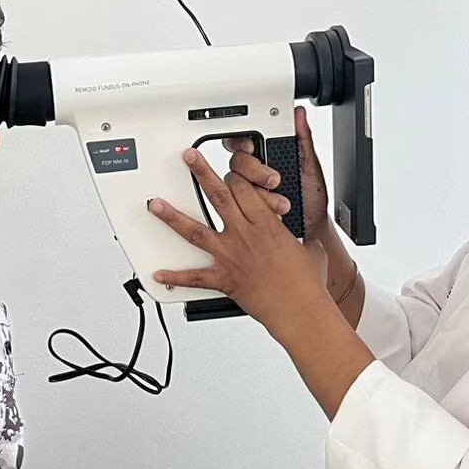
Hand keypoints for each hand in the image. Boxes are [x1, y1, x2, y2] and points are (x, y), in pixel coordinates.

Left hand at [148, 149, 330, 341]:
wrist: (300, 310)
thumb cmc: (308, 283)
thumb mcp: (311, 250)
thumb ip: (304, 239)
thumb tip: (308, 241)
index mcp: (267, 224)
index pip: (245, 188)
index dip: (235, 176)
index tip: (229, 172)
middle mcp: (245, 236)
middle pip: (219, 196)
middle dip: (201, 173)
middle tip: (189, 158)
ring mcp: (231, 257)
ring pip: (196, 231)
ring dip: (173, 217)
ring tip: (156, 205)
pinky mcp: (224, 280)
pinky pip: (195, 277)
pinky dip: (175, 276)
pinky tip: (158, 273)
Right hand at [223, 106, 329, 241]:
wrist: (313, 229)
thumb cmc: (311, 198)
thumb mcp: (310, 166)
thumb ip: (303, 139)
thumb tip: (299, 114)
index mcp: (268, 155)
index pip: (244, 142)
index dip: (243, 142)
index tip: (252, 146)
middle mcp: (254, 172)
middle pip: (236, 162)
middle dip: (253, 170)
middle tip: (273, 179)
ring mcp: (249, 192)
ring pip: (234, 185)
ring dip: (257, 194)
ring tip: (281, 203)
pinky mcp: (246, 210)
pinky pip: (236, 206)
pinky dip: (254, 210)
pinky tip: (272, 212)